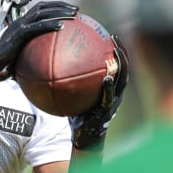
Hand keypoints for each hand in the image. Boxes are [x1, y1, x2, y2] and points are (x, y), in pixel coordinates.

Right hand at [0, 1, 77, 82]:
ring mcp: (18, 27)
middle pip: (43, 7)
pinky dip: (49, 25)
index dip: (55, 7)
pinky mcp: (18, 34)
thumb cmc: (1, 64)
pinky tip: (61, 27)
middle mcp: (20, 22)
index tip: (69, 10)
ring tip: (73, 15)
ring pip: (41, 13)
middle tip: (76, 10)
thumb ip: (32, 58)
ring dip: (58, 12)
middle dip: (60, 6)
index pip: (39, 10)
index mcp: (21, 25)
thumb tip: (47, 70)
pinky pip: (36, 27)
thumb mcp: (20, 58)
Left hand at [69, 34, 128, 149]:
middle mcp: (114, 92)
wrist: (84, 138)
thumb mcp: (72, 95)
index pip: (115, 64)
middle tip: (115, 37)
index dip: (115, 49)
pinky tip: (106, 79)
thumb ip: (68, 80)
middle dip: (121, 51)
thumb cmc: (77, 115)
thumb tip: (50, 62)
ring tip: (116, 53)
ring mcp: (113, 102)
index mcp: (108, 86)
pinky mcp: (107, 113)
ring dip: (121, 66)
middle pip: (122, 68)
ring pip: (122, 81)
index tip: (110, 34)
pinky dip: (109, 88)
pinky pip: (110, 98)